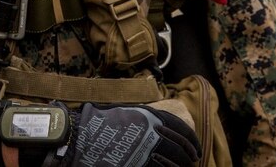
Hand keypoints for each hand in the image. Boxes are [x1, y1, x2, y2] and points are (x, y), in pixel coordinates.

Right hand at [58, 104, 200, 166]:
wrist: (79, 140)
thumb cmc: (100, 124)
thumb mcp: (128, 114)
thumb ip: (147, 120)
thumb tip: (163, 128)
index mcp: (152, 118)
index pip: (182, 131)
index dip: (193, 142)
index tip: (197, 150)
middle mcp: (152, 135)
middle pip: (181, 151)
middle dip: (188, 158)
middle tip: (191, 163)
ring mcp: (146, 154)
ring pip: (172, 165)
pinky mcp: (139, 166)